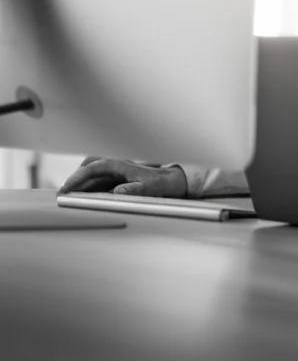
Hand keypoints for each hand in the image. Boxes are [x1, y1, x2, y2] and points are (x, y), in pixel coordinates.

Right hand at [58, 157, 187, 197]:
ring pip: (92, 174)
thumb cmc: (160, 183)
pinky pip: (98, 180)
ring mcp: (116, 172)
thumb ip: (133, 190)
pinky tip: (82, 196)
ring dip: (80, 182)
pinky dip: (88, 187)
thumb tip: (117, 192)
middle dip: (75, 178)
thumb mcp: (149, 188)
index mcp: (120, 165)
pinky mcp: (116, 178)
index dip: (79, 177)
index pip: (94, 168)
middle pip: (89, 167)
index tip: (67, 187)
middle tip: (63, 192)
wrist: (171, 181)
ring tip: (69, 195)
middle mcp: (116, 166)